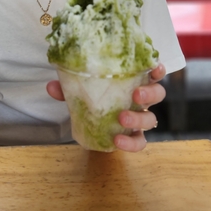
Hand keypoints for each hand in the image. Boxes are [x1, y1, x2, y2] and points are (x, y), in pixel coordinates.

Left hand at [46, 63, 166, 152]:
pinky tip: (117, 141)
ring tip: (122, 118)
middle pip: (158, 94)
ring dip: (139, 118)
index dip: (158, 69)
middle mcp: (141, 99)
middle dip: (150, 93)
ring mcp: (140, 118)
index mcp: (134, 81)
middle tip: (136, 95)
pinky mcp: (134, 137)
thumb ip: (68, 88)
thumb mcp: (81, 90)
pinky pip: (140, 142)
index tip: (155, 67)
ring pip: (152, 119)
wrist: (90, 124)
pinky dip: (130, 143)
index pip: (152, 72)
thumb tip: (52, 86)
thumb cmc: (93, 99)